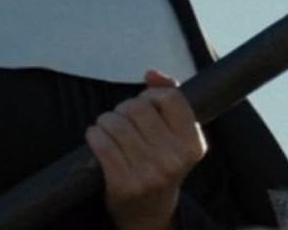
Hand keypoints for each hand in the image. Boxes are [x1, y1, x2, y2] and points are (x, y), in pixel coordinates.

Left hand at [85, 69, 206, 229]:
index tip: (146, 107)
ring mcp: (149, 173)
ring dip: (106, 122)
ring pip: (114, 122)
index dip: (151, 96)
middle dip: (124, 109)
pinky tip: (98, 141)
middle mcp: (174, 159)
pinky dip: (94, 136)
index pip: (170, 97)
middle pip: (137, 106)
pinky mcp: (123, 183)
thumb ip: (168, 98)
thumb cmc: (161, 166)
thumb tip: (151, 73)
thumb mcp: (176, 136)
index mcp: (192, 144)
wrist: (150, 214)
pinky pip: (100, 142)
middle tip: (124, 122)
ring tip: (110, 132)